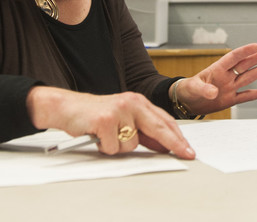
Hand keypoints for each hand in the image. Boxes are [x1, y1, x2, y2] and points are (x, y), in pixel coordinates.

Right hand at [26, 86, 194, 158]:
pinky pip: (114, 147)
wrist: (68, 107)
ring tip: (107, 136)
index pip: (164, 120)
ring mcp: (119, 110)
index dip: (178, 136)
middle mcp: (132, 103)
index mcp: (138, 101)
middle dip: (174, 144)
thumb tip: (163, 145)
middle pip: (159, 127)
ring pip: (132, 144)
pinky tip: (98, 136)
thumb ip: (143, 130)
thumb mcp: (124, 119)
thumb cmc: (96, 115)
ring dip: (119, 147)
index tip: (188, 149)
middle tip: (186, 154)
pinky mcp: (106, 120)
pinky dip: (106, 148)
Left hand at [172, 43, 256, 115]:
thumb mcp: (193, 88)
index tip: (256, 46)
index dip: (244, 51)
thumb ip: (203, 89)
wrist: (187, 102)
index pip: (233, 58)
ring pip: (248, 77)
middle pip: (245, 64)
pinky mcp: (230, 99)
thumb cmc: (188, 90)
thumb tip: (213, 92)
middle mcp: (226, 77)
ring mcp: (229, 87)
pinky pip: (246, 96)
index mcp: (217, 69)